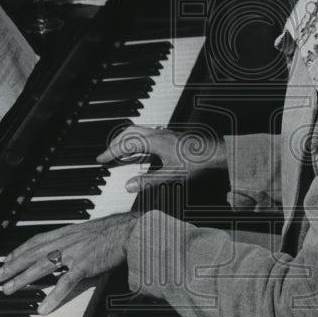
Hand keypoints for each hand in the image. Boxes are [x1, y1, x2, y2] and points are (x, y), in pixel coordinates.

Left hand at [0, 213, 136, 313]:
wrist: (128, 230)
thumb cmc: (111, 232)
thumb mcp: (85, 232)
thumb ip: (71, 239)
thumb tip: (61, 248)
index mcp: (65, 233)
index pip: (35, 241)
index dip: (18, 251)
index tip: (6, 260)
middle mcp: (64, 241)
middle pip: (32, 254)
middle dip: (12, 266)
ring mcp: (73, 253)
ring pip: (41, 267)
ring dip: (23, 279)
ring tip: (9, 289)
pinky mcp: (84, 265)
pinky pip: (65, 283)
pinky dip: (53, 296)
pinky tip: (44, 307)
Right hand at [96, 125, 224, 192]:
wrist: (216, 154)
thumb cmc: (198, 163)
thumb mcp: (172, 175)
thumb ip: (148, 181)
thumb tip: (128, 185)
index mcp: (155, 141)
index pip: (126, 143)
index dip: (111, 151)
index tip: (101, 159)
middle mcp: (158, 134)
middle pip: (128, 132)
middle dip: (114, 143)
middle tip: (105, 155)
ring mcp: (164, 134)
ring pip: (137, 131)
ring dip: (125, 141)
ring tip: (117, 153)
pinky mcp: (169, 138)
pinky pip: (146, 135)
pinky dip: (136, 143)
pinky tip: (138, 153)